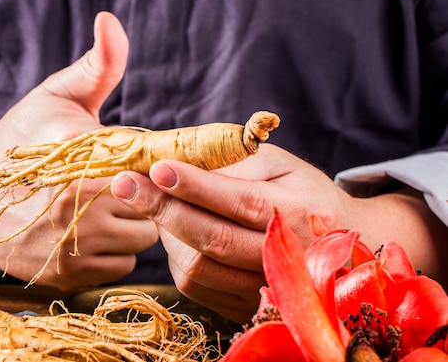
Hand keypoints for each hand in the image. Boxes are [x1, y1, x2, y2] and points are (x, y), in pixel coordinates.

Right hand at [0, 12, 158, 290]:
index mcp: (81, 155)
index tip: (143, 159)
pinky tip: (91, 230)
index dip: (156, 162)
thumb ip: (96, 65)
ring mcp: (73, 244)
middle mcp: (79, 205)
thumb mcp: (54, 95)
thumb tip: (111, 20)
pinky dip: (114, 251)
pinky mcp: (67, 274)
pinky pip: (121, 265)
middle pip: (156, 204)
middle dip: (144, 191)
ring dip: (133, 222)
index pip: (155, 165)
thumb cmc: (18, 139)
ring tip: (104, 203)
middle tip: (116, 179)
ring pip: (143, 238)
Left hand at [111, 143, 447, 321]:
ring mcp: (269, 289)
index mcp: (306, 212)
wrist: (341, 245)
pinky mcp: (249, 307)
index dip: (195, 185)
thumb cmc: (303, 193)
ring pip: (200, 267)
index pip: (241, 201)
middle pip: (214, 239)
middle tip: (124, 183)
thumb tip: (174, 160)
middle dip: (163, 209)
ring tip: (150, 201)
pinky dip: (175, 255)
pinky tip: (172, 230)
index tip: (155, 167)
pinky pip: (197, 285)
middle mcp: (292, 257)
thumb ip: (233, 163)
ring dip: (165, 232)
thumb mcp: (278, 165)